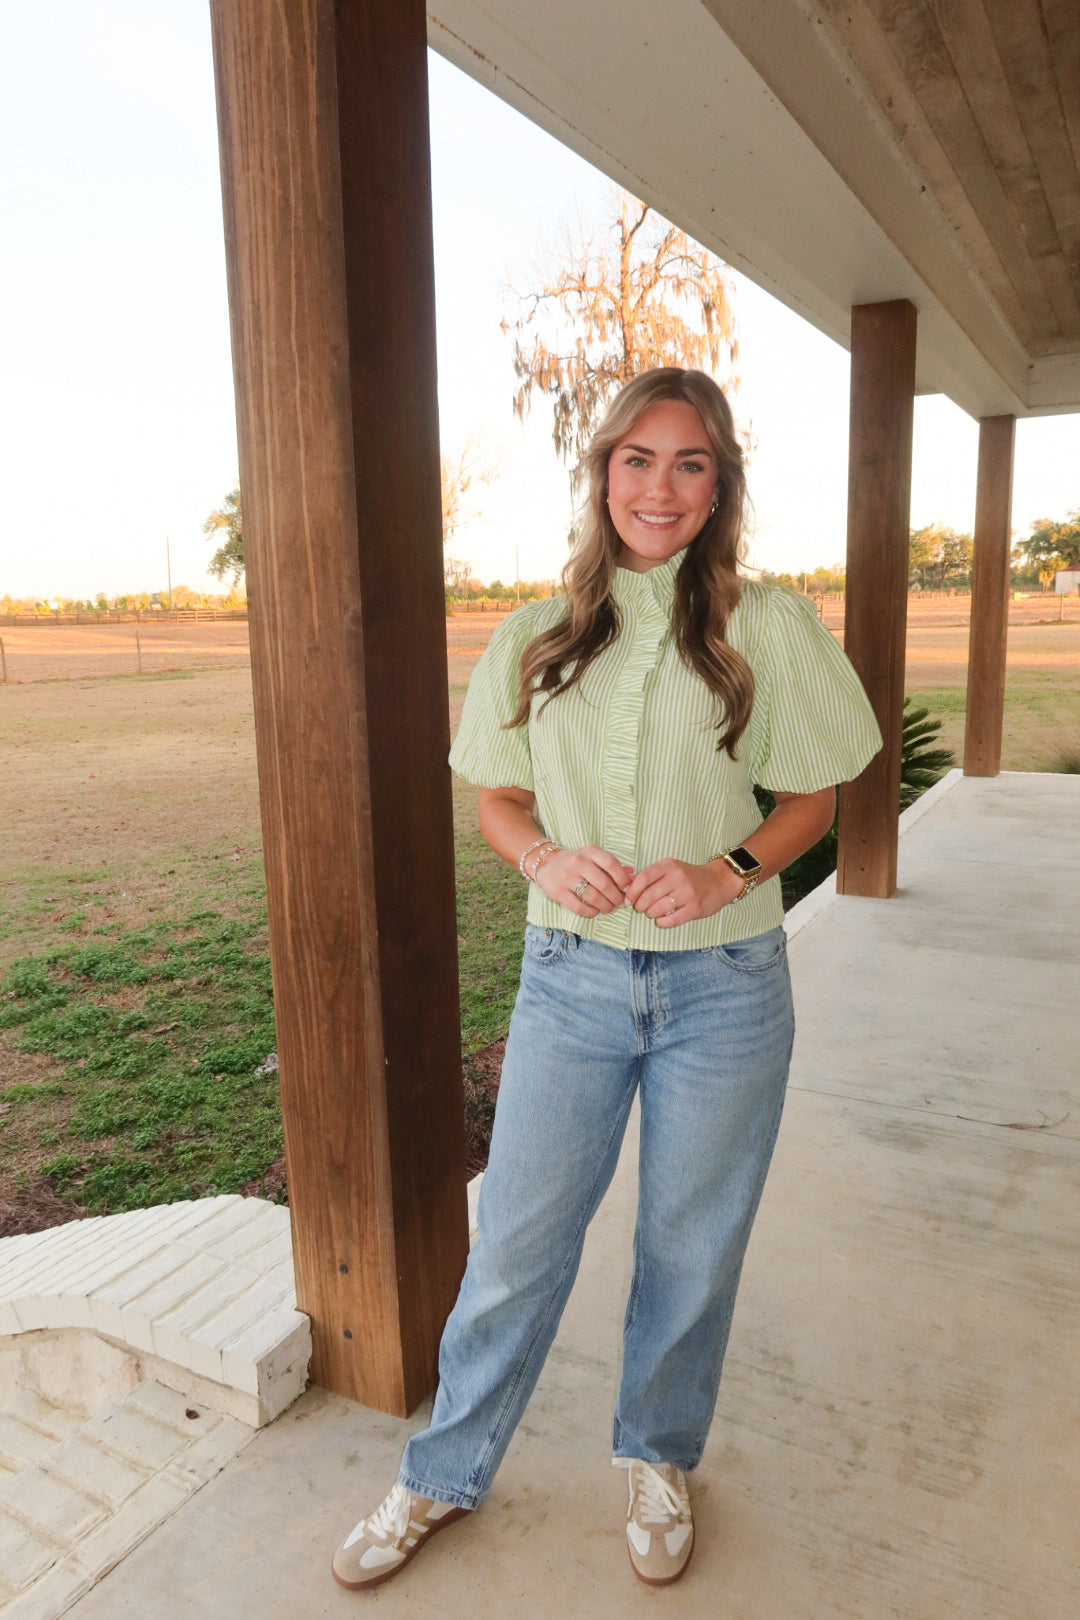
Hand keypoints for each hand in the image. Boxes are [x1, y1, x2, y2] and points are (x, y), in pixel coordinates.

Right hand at [534, 845, 633, 916]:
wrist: (546, 863)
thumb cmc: (577, 862)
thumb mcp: (593, 858)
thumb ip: (613, 867)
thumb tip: (633, 876)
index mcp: (590, 852)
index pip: (611, 864)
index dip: (623, 879)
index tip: (627, 889)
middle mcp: (578, 862)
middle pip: (604, 884)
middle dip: (616, 897)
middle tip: (620, 903)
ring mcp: (567, 877)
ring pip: (593, 897)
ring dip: (606, 906)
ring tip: (610, 908)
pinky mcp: (558, 892)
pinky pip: (579, 907)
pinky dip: (591, 912)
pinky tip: (596, 911)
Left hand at [623, 858, 742, 928]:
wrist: (718, 881)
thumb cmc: (689, 877)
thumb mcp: (670, 869)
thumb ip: (649, 876)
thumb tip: (625, 884)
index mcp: (669, 865)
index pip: (643, 879)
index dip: (631, 892)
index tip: (628, 901)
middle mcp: (678, 877)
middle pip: (648, 896)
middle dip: (640, 906)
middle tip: (641, 909)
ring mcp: (687, 893)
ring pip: (657, 909)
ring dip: (650, 914)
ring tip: (652, 913)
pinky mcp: (695, 908)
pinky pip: (670, 920)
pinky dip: (662, 923)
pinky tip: (662, 920)